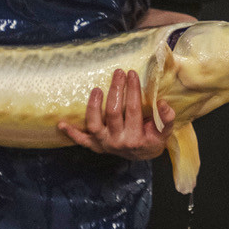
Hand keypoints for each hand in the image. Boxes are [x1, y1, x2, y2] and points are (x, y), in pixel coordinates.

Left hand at [59, 69, 175, 159]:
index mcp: (136, 138)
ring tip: (97, 89)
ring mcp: (104, 144)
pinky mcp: (96, 146)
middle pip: (114, 112)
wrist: (143, 155)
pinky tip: (61, 124)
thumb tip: (163, 103)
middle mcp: (118, 142)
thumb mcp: (164, 132)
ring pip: (95, 124)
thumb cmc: (152, 139)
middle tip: (118, 73)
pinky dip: (71, 133)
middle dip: (117, 90)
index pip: (133, 110)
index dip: (133, 90)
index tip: (132, 74)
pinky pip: (82, 140)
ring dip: (93, 106)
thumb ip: (167, 119)